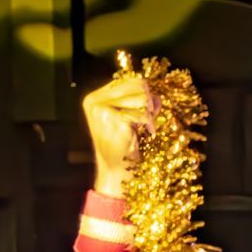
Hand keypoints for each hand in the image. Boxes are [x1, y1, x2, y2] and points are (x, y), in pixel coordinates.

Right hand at [81, 76, 158, 194]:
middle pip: (137, 85)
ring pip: (142, 96)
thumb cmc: (124, 146)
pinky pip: (142, 112)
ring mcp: (101, 107)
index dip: (144, 93)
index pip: (128, 81)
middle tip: (149, 119)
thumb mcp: (129, 118)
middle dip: (149, 101)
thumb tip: (157, 94)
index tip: (147, 110)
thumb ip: (139, 102)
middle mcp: (94, 100)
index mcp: (94, 98)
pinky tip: (146, 131)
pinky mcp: (112, 116)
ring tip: (146, 126)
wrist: (116, 170)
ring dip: (150, 112)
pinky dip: (149, 122)